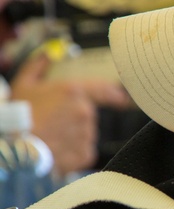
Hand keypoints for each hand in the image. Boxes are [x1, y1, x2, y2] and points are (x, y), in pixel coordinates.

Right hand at [9, 53, 133, 175]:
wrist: (18, 147)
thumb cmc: (20, 116)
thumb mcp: (24, 84)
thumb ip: (38, 66)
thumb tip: (47, 54)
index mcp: (73, 91)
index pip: (103, 89)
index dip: (114, 93)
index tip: (121, 97)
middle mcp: (85, 112)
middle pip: (87, 114)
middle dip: (74, 118)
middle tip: (53, 122)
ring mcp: (87, 133)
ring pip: (85, 133)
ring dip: (72, 134)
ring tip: (51, 136)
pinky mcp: (86, 153)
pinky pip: (83, 150)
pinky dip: (73, 151)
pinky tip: (57, 148)